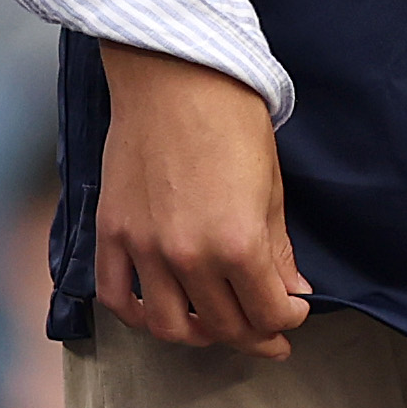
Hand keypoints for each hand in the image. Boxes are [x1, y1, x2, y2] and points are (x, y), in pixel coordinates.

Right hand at [95, 40, 309, 357]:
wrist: (175, 72)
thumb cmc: (230, 117)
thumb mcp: (270, 184)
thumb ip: (277, 247)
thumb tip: (292, 290)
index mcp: (238, 243)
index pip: (268, 312)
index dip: (288, 319)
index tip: (294, 310)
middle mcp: (188, 256)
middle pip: (222, 326)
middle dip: (252, 332)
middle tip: (266, 328)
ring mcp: (144, 247)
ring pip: (167, 326)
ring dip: (196, 335)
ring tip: (214, 324)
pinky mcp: (111, 231)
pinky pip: (116, 297)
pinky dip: (135, 315)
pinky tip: (157, 310)